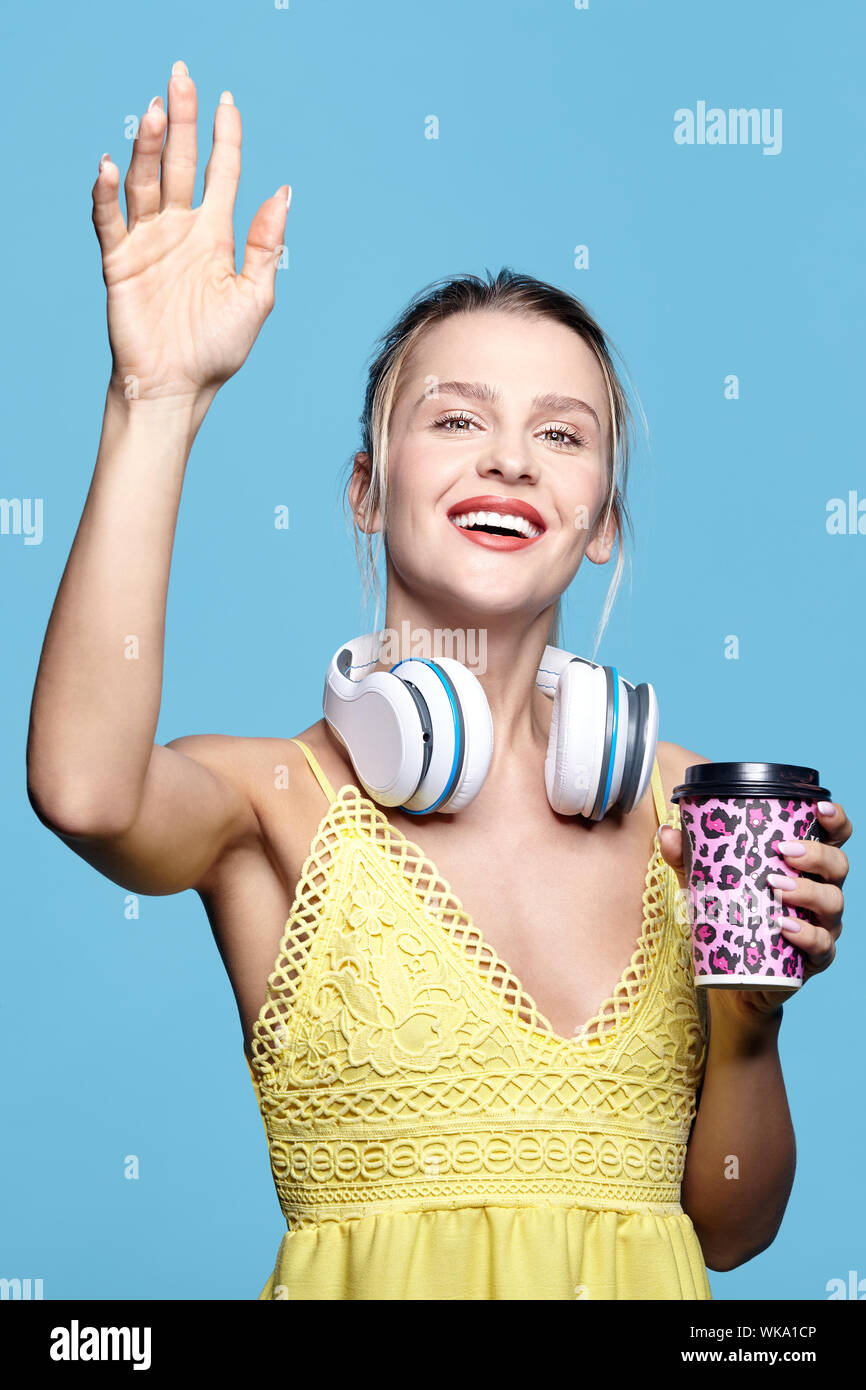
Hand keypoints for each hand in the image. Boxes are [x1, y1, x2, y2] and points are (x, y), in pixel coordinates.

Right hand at [91, 59, 289, 403]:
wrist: (177, 387)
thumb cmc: (217, 349)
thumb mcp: (254, 297)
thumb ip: (266, 245)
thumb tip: (283, 192)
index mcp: (215, 234)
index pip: (221, 172)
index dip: (224, 136)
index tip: (227, 101)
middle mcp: (180, 229)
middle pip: (180, 162)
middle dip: (181, 121)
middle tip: (181, 77)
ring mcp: (148, 241)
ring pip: (146, 180)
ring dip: (148, 147)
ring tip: (154, 112)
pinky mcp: (119, 260)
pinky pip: (110, 219)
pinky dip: (107, 192)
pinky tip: (110, 166)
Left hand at [657, 800, 850, 1026]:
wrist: (735, 977)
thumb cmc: (732, 917)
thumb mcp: (705, 883)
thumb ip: (686, 858)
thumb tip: (667, 832)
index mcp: (805, 866)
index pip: (833, 837)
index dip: (834, 820)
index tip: (817, 808)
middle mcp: (821, 891)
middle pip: (838, 865)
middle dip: (816, 854)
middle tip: (784, 851)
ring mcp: (823, 925)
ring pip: (833, 902)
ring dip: (808, 891)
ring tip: (777, 887)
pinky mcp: (815, 958)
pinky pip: (822, 945)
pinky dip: (806, 934)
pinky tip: (785, 926)